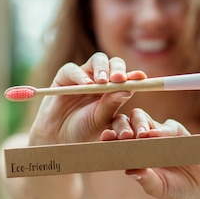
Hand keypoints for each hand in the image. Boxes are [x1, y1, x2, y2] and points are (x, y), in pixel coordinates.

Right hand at [29, 52, 146, 145]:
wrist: (59, 138)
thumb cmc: (83, 130)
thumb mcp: (100, 119)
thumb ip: (112, 104)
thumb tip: (128, 89)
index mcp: (113, 90)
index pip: (126, 78)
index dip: (134, 76)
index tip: (140, 78)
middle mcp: (100, 80)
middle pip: (113, 64)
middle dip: (118, 69)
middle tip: (119, 79)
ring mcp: (83, 76)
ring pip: (97, 60)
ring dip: (102, 68)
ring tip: (103, 81)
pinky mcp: (65, 76)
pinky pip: (73, 69)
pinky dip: (80, 75)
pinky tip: (86, 84)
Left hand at [101, 109, 199, 198]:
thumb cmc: (180, 190)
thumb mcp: (161, 189)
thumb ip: (147, 180)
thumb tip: (129, 172)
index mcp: (135, 156)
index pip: (118, 143)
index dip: (111, 140)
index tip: (103, 141)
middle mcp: (145, 142)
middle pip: (127, 125)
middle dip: (120, 128)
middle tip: (115, 136)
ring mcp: (161, 135)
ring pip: (143, 120)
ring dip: (136, 125)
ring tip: (134, 136)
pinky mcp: (178, 132)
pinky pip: (168, 127)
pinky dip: (160, 130)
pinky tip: (153, 135)